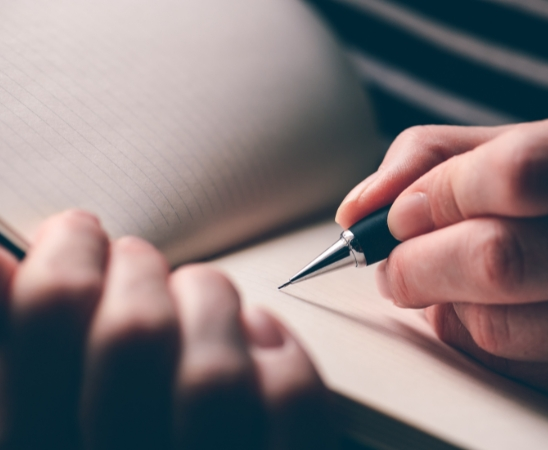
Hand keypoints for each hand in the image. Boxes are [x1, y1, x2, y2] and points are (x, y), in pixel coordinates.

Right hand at [0, 211, 331, 448]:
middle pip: (138, 333)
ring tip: (198, 290)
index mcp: (45, 447)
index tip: (75, 234)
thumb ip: (18, 356)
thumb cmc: (119, 436)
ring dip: (208, 300)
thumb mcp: (36, 418)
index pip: (52, 314)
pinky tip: (258, 340)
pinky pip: (288, 400)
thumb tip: (1, 264)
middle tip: (134, 258)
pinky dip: (278, 349)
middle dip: (137, 268)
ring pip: (216, 368)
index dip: (67, 253)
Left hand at [337, 108, 547, 413]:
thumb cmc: (547, 182)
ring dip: (443, 309)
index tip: (401, 214)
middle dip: (416, 265)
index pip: (516, 175)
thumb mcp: (498, 145)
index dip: (441, 196)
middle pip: (499, 262)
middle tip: (398, 264)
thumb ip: (425, 159)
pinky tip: (487, 312)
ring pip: (499, 329)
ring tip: (447, 285)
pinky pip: (512, 373)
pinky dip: (474, 343)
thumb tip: (358, 210)